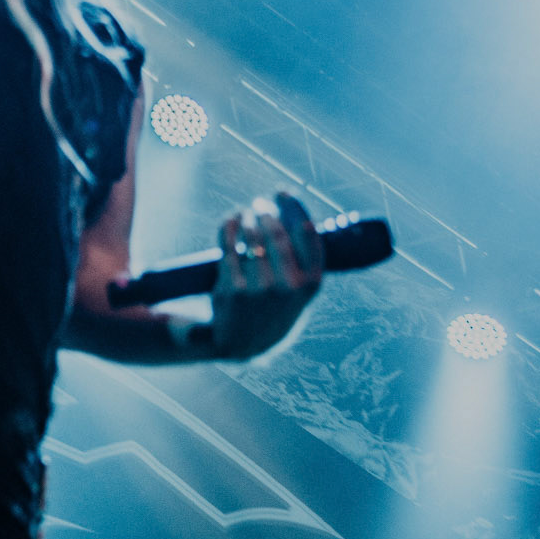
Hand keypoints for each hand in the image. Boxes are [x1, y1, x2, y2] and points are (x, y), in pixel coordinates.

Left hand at [210, 193, 321, 360]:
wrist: (242, 345)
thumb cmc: (274, 311)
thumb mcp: (299, 294)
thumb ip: (303, 263)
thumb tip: (297, 213)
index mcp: (310, 285)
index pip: (308, 235)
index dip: (294, 207)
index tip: (284, 193)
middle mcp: (287, 287)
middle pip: (277, 233)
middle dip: (266, 211)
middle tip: (260, 205)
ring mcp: (258, 289)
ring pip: (251, 237)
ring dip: (246, 217)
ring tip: (245, 213)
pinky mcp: (231, 289)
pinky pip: (229, 247)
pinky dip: (228, 227)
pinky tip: (230, 219)